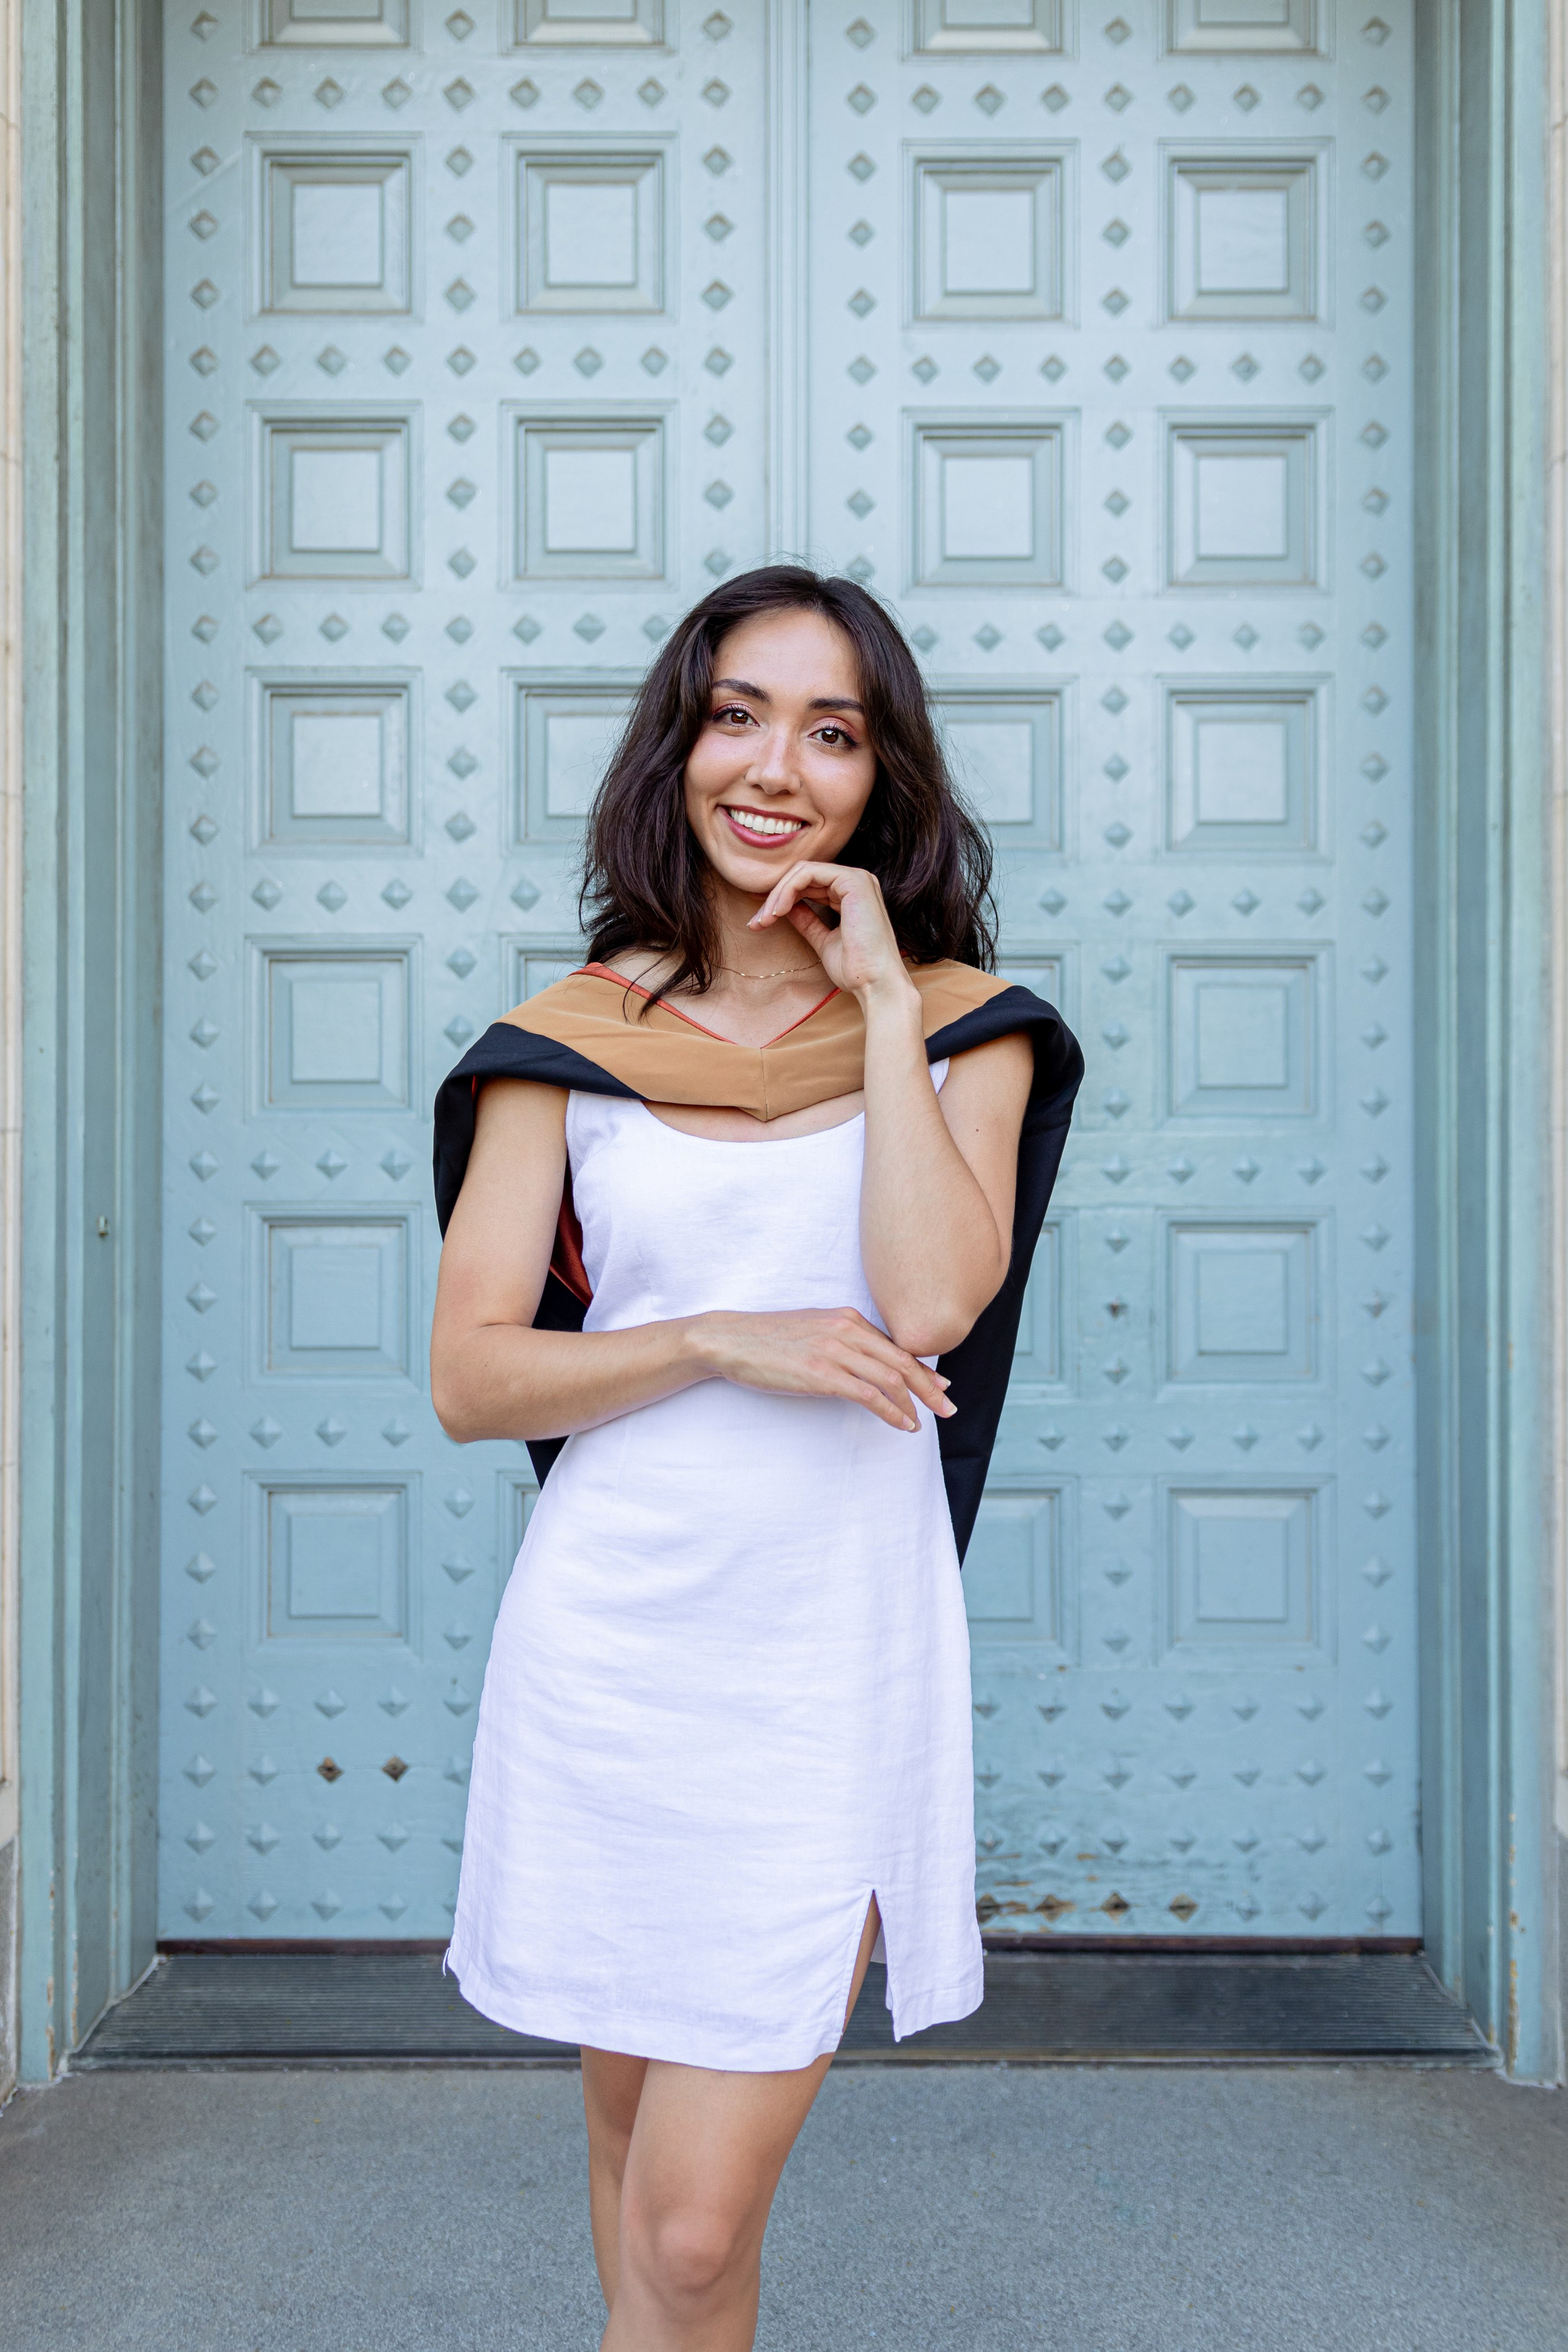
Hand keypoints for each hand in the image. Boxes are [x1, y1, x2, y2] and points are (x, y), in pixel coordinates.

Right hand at [690, 1307, 954, 1433]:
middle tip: (949, 1407)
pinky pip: (869, 1395)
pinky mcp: (821, 1373)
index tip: (940, 1384)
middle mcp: (846, 1330)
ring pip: (890, 1378)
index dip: (922, 1368)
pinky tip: (901, 1424)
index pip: (895, 1346)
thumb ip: (841, 1342)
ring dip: (913, 1404)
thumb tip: (865, 1363)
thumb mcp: (812, 1331)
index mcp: (846, 1318)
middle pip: (902, 1361)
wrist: (730, 1340)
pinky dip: (891, 1411)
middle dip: (930, 1387)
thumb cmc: (767, 1340)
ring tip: (923, 1422)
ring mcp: (834, 1351)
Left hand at [748, 863, 913, 1004]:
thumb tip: (785, 908)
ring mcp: (857, 878)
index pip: (808, 884)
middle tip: (756, 922)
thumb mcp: (823, 940)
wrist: (875, 984)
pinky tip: (778, 912)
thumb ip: (807, 921)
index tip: (759, 920)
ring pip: (802, 872)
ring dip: (777, 895)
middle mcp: (856, 881)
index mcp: (852, 894)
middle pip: (802, 875)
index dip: (781, 898)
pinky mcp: (853, 881)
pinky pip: (808, 874)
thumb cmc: (855, 970)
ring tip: (764, 920)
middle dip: (774, 897)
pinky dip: (787, 890)